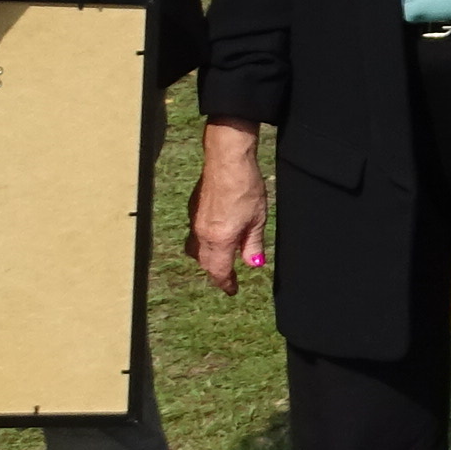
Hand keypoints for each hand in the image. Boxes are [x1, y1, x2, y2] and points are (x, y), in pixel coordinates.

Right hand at [188, 122, 265, 292]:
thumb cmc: (245, 187)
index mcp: (219, 239)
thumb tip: (253, 263)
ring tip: (220, 257)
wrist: (227, 160)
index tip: (232, 290)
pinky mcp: (193, 208)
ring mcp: (194, 220)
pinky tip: (216, 232)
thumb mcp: (257, 219)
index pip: (219, 271)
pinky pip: (194, 233)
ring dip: (206, 257)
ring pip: (195, 249)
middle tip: (228, 276)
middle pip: (205, 262)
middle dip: (216, 272)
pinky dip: (204, 240)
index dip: (226, 283)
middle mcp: (202, 233)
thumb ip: (253, 244)